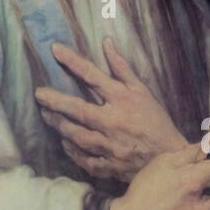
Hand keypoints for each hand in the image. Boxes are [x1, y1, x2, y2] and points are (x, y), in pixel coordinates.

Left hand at [34, 38, 185, 181]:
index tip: (55, 50)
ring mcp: (112, 146)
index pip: (93, 76)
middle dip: (56, 101)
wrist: (170, 157)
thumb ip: (121, 68)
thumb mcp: (142, 91)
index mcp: (124, 100)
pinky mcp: (110, 166)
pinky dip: (72, 151)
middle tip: (39, 94)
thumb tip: (105, 43)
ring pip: (78, 136)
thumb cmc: (155, 121)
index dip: (73, 62)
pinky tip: (64, 142)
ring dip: (59, 125)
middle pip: (79, 110)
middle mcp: (116, 122)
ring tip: (46, 115)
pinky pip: (85, 160)